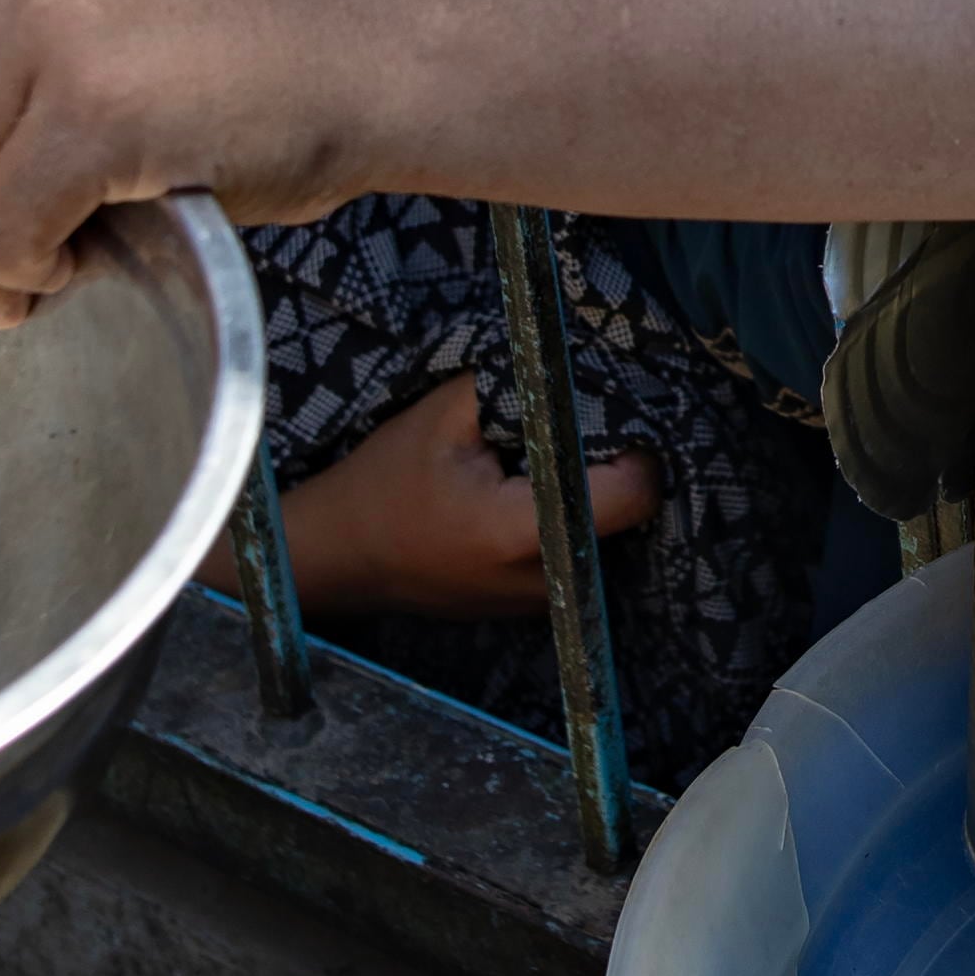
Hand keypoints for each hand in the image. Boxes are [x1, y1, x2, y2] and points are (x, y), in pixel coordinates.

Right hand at [282, 373, 666, 620]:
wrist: (342, 554)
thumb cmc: (385, 481)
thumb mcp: (444, 414)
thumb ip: (518, 387)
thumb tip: (583, 368)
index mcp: (520, 533)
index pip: (631, 493)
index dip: (633, 448)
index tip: (607, 415)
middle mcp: (544, 582)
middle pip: (626, 514)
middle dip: (609, 466)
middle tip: (571, 432)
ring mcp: (542, 603)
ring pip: (606, 534)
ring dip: (588, 494)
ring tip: (539, 465)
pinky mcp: (536, 607)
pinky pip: (579, 552)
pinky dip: (567, 521)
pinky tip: (527, 497)